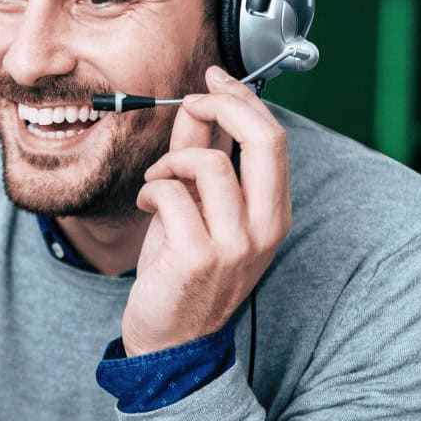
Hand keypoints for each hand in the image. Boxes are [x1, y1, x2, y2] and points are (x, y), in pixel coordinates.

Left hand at [121, 64, 290, 355]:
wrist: (171, 342)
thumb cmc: (183, 274)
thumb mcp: (199, 208)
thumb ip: (200, 155)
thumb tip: (199, 104)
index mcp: (273, 213)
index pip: (273, 138)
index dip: (242, 99)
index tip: (212, 79)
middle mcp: (265, 228)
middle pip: (264, 139)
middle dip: (221, 105)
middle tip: (190, 101)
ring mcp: (235, 245)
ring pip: (208, 164)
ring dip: (170, 162)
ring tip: (157, 183)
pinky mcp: (199, 257)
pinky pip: (172, 195)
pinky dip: (151, 191)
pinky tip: (147, 206)